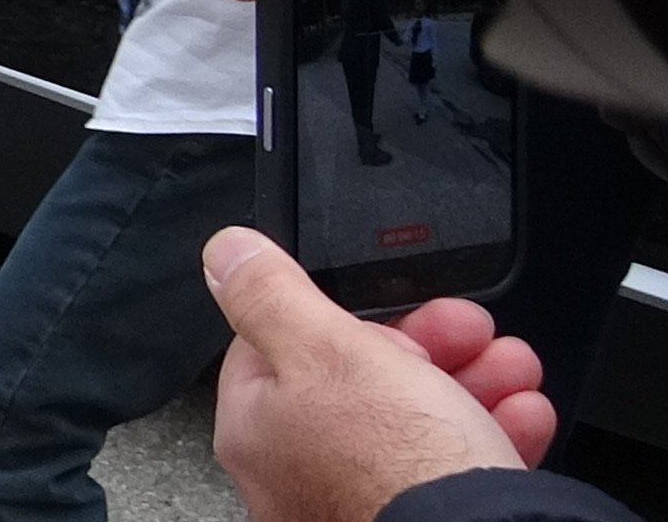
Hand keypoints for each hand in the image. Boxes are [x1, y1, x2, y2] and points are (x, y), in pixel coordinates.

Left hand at [209, 226, 554, 521]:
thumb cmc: (397, 468)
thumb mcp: (330, 351)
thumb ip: (272, 296)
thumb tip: (227, 253)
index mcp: (257, 426)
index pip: (286, 344)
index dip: (351, 316)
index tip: (400, 304)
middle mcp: (295, 472)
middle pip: (361, 381)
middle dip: (430, 345)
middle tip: (470, 329)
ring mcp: (355, 501)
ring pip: (414, 422)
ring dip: (473, 381)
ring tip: (511, 365)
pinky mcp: (415, 520)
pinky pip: (451, 469)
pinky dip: (492, 435)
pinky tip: (523, 414)